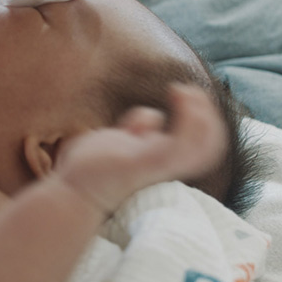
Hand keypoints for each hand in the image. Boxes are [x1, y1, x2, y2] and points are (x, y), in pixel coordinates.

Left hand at [52, 85, 227, 213]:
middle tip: (188, 90)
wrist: (71, 191)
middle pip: (210, 145)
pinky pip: (181, 142)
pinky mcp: (146, 164)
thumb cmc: (90, 169)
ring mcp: (159, 167)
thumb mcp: (118, 141)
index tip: (183, 95)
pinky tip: (175, 97)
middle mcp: (167, 167)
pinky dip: (187, 117)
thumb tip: (152, 117)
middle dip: (208, 113)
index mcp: (164, 164)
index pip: (202, 146)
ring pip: (203, 144)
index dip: (202, 120)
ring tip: (182, 91)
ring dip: (201, 112)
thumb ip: (136, 131)